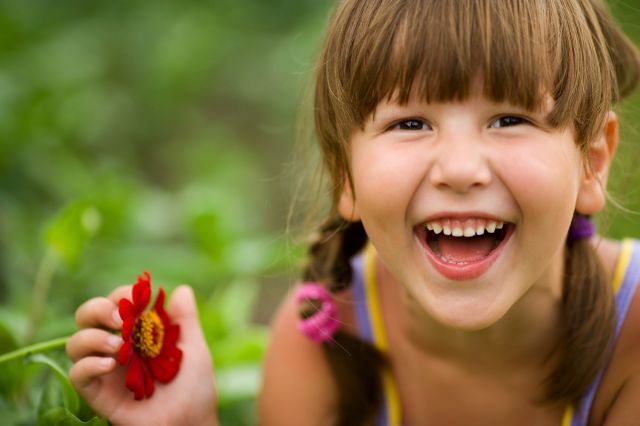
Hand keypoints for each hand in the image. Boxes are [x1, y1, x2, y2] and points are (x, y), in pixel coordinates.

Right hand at [66, 285, 217, 425]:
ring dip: (92, 337)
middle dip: (97, 308)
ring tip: (118, 346)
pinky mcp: (98, 393)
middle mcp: (117, 346)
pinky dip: (88, 364)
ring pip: (75, 343)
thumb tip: (182, 289)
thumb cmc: (194, 386)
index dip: (121, 294)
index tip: (137, 296)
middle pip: (87, 316)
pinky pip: (77, 374)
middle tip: (120, 318)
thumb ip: (185, 320)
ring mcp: (105, 369)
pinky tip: (110, 365)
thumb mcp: (194, 348)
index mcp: (138, 331)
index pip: (116, 302)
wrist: (191, 421)